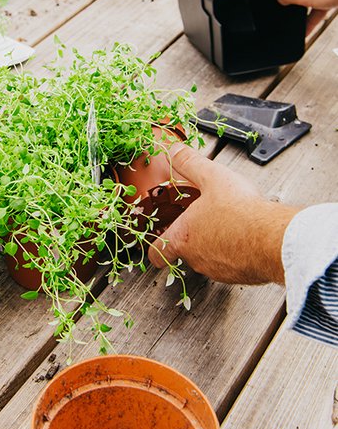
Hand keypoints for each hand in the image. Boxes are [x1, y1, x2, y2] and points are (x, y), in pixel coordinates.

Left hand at [147, 144, 298, 284]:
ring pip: (209, 258)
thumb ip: (190, 163)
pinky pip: (231, 265)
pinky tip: (246, 236)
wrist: (273, 239)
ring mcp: (218, 270)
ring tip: (228, 223)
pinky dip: (235, 253)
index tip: (159, 242)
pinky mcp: (239, 276)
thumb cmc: (241, 211)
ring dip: (215, 244)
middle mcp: (196, 258)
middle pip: (185, 252)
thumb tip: (175, 152)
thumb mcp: (212, 177)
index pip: (157, 253)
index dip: (156, 248)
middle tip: (203, 219)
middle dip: (192, 236)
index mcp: (183, 237)